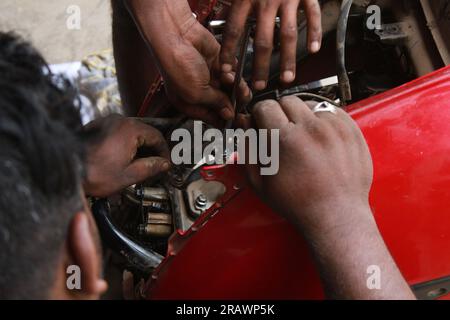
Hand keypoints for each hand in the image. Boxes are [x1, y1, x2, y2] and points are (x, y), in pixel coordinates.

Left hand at [83, 115, 170, 197]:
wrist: (63, 169)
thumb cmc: (92, 173)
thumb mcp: (127, 175)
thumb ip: (150, 167)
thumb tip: (164, 164)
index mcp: (129, 129)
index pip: (156, 136)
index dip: (164, 151)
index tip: (166, 163)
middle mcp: (119, 120)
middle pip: (145, 132)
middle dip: (152, 149)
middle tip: (156, 165)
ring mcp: (106, 121)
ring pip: (132, 132)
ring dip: (139, 146)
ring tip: (140, 164)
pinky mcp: (97, 126)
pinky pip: (119, 132)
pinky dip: (126, 143)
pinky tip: (125, 158)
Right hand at [126, 0, 250, 125]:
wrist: (177, 36)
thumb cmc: (177, 65)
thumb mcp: (196, 93)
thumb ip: (216, 104)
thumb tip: (229, 114)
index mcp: (190, 104)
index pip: (212, 118)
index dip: (226, 121)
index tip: (239, 124)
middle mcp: (200, 92)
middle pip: (225, 105)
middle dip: (235, 105)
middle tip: (241, 105)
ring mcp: (210, 77)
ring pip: (232, 90)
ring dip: (237, 90)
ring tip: (238, 89)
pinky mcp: (219, 63)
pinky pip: (234, 74)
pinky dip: (235, 75)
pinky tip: (228, 74)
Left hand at [221, 0, 321, 90]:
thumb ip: (232, 1)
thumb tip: (220, 20)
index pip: (235, 30)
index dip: (229, 52)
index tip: (226, 70)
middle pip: (262, 40)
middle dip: (259, 67)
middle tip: (257, 85)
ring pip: (288, 34)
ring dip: (287, 59)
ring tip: (286, 78)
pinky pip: (311, 15)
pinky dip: (314, 32)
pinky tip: (313, 49)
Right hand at [245, 98, 415, 299]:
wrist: (336, 215)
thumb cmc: (297, 203)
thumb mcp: (260, 182)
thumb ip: (248, 149)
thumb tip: (245, 124)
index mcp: (285, 139)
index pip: (266, 106)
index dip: (260, 114)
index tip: (262, 123)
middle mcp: (311, 128)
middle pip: (288, 101)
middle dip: (280, 113)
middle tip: (282, 130)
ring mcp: (335, 127)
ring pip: (311, 104)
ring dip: (303, 116)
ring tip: (303, 136)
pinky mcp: (352, 130)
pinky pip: (332, 111)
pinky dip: (323, 120)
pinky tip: (320, 138)